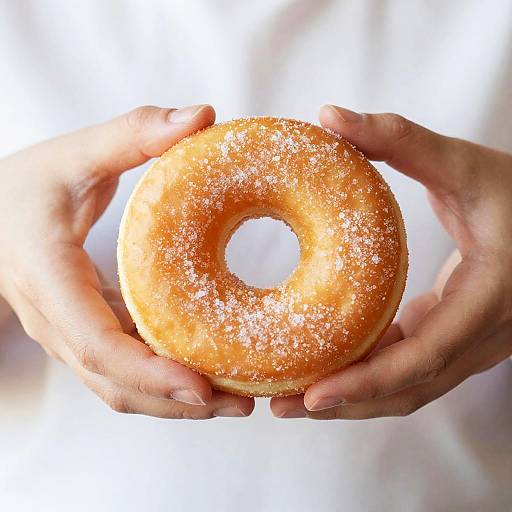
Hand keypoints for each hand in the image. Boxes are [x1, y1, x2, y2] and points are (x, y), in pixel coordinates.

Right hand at [0, 105, 253, 418]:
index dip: (148, 373)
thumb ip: (133, 133)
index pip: (96, 344)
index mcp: (50, 279)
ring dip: (176, 401)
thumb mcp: (74, 154)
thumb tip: (201, 116)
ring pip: (122, 387)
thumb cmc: (24, 188)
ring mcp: (73, 334)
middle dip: (178, 402)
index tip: (201, 388)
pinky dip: (166, 380)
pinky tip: (208, 371)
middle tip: (242, 403)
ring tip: (237, 398)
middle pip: (117, 383)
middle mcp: (60, 322)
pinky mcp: (90, 332)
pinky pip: (126, 369)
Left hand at [272, 105, 511, 418]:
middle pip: (406, 389)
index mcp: (488, 300)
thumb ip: (400, 140)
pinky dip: (370, 375)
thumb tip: (330, 116)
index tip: (310, 396)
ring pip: (408, 388)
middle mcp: (482, 336)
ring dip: (353, 398)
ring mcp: (472, 343)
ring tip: (294, 396)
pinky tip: (331, 366)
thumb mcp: (464, 165)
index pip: (420, 359)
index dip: (364, 383)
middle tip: (281, 404)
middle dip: (345, 404)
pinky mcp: (457, 336)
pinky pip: (410, 367)